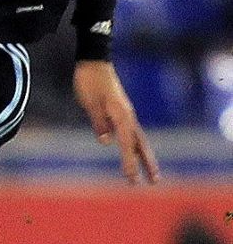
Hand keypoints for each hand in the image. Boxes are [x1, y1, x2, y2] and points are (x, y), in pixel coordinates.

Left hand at [73, 60, 159, 183]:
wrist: (94, 61)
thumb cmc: (89, 81)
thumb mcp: (90, 102)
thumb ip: (99, 122)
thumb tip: (107, 142)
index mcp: (120, 114)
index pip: (126, 144)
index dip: (129, 162)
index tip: (131, 178)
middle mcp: (127, 115)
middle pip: (140, 144)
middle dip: (146, 163)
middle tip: (154, 182)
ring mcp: (126, 113)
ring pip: (138, 139)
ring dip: (144, 156)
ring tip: (151, 173)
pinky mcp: (121, 110)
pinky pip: (132, 133)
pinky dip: (136, 145)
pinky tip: (135, 152)